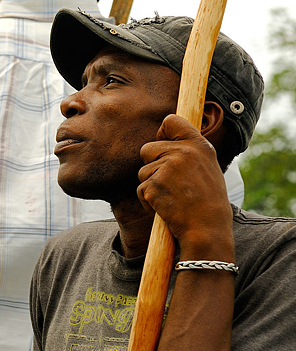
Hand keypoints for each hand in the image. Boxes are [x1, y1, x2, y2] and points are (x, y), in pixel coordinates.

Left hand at [137, 114, 233, 254]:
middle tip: (169, 184)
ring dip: (151, 186)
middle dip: (151, 165)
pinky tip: (166, 208)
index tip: (164, 143)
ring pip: (143, 171)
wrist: (208, 229)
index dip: (162, 132)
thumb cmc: (208, 203)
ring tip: (172, 198)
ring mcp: (167, 167)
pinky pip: (141, 189)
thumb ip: (190, 153)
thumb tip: (167, 140)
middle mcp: (183, 152)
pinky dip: (148, 201)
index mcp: (199, 145)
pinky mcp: (153, 185)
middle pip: (147, 148)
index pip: (171, 121)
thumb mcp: (208, 169)